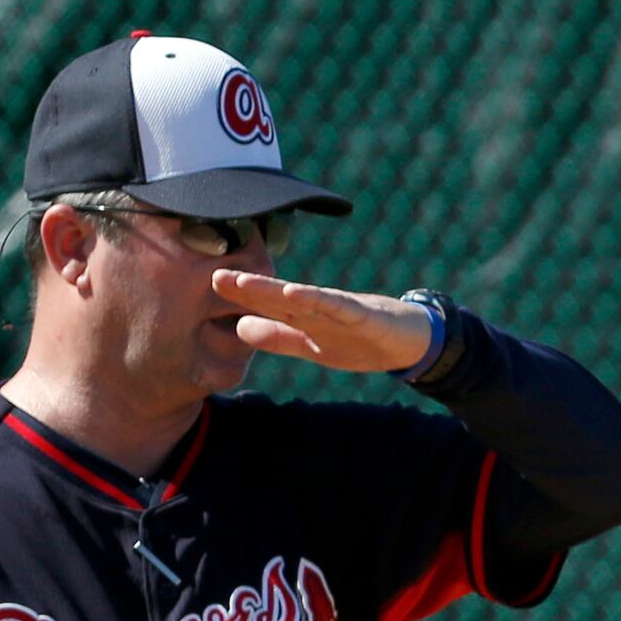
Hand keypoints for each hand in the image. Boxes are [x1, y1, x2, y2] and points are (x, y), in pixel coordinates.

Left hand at [211, 270, 435, 374]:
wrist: (410, 342)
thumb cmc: (360, 341)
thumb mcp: (312, 345)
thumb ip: (278, 337)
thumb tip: (239, 327)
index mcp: (304, 316)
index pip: (266, 304)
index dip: (239, 295)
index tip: (210, 284)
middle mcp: (317, 307)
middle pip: (276, 296)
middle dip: (247, 287)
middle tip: (214, 275)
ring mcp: (339, 309)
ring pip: (301, 297)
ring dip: (272, 289)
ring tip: (243, 282)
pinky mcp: (363, 314)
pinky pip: (337, 306)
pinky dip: (317, 300)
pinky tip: (295, 293)